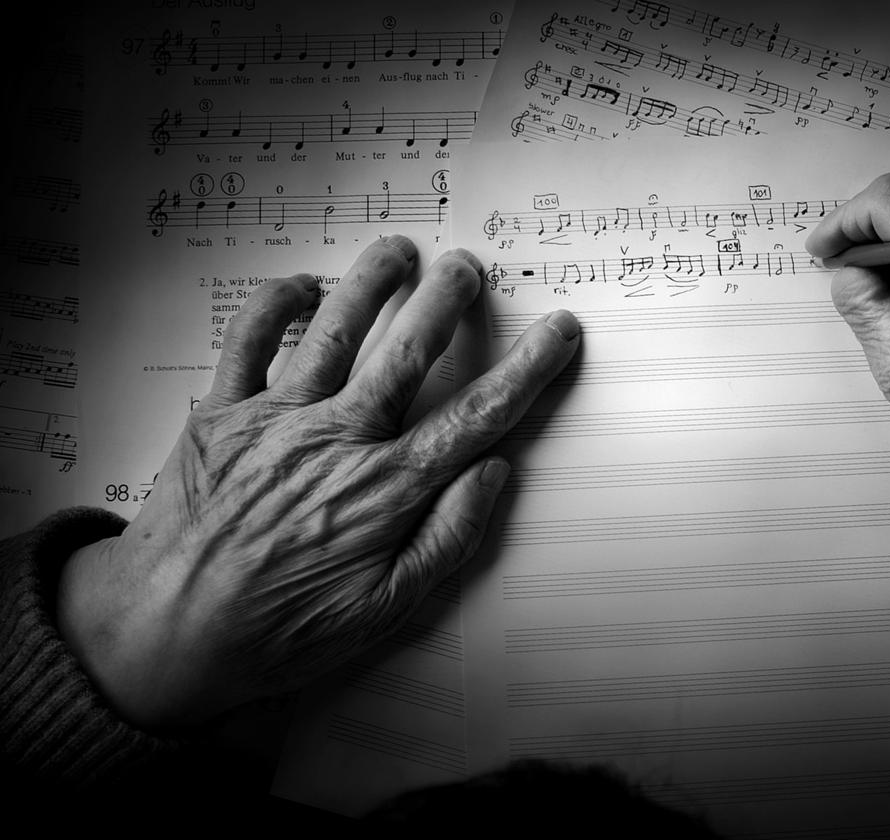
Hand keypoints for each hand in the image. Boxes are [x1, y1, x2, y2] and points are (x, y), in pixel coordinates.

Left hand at [58, 236, 579, 727]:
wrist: (163, 636)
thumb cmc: (278, 632)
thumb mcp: (382, 612)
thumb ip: (447, 539)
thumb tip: (494, 474)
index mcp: (384, 490)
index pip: (475, 416)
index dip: (525, 370)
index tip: (556, 334)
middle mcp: (336, 441)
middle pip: (409, 353)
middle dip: (448, 302)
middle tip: (469, 268)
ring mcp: (274, 421)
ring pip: (337, 331)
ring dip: (374, 283)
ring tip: (400, 251)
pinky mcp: (219, 416)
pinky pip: (248, 340)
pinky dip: (276, 304)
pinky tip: (303, 287)